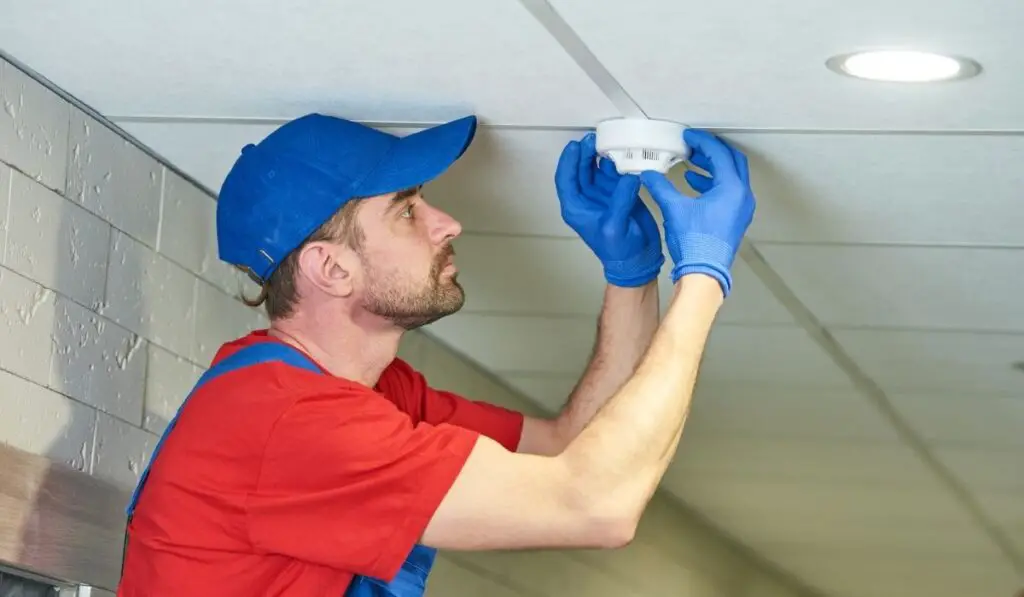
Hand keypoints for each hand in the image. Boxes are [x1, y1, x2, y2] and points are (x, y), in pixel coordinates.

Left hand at [555, 132, 664, 286]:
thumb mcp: (615, 226)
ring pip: (596, 169)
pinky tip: (621, 153)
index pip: (565, 180)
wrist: (639, 259)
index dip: (568, 161)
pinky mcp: (618, 193)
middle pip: (580, 170)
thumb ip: (620, 199)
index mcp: (576, 209)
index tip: (575, 145)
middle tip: (593, 138)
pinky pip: (614, 173)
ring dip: (599, 155)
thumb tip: (628, 176)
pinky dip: (616, 163)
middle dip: (584, 153)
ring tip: (606, 141)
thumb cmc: (620, 250)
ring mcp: (602, 195)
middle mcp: (586, 200)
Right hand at [639, 129, 754, 295]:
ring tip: (692, 163)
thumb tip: (647, 174)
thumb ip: (660, 187)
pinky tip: (694, 185)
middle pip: (732, 161)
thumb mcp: (673, 208)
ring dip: (712, 167)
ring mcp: (741, 208)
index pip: (719, 153)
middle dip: (712, 151)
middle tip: (694, 145)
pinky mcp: (735, 219)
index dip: (702, 141)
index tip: (689, 136)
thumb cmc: (695, 243)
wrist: (704, 274)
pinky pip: (729, 191)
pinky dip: (713, 184)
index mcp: (732, 188)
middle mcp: (742, 196)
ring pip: (731, 176)